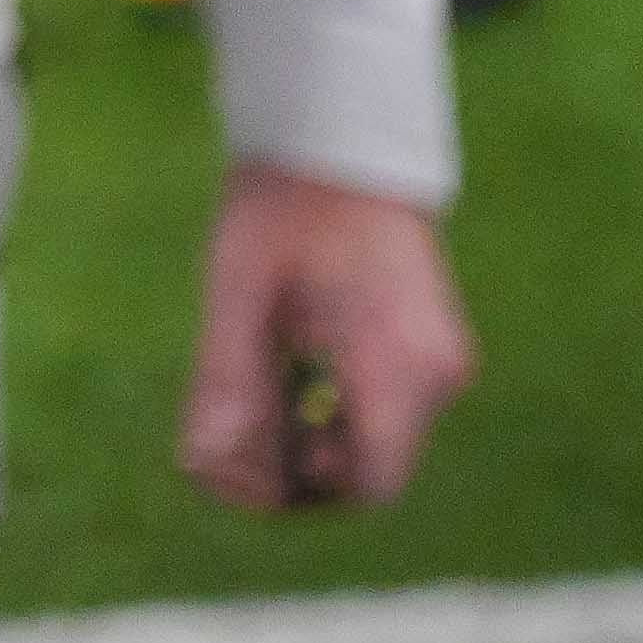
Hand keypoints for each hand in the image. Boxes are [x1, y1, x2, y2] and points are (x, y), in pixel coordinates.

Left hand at [177, 166, 468, 507]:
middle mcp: (435, 374)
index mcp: (393, 361)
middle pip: (373, 469)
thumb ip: (225, 379)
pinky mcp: (437, 354)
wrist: (341, 150)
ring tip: (265, 379)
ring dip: (321, 437)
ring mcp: (444, 364)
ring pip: (383, 442)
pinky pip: (393, 411)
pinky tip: (299, 363)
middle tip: (238, 427)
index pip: (367, 482)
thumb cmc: (281, 212)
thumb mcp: (237, 291)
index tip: (246, 465)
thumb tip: (199, 462)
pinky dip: (345, 409)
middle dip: (302, 467)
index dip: (304, 492)